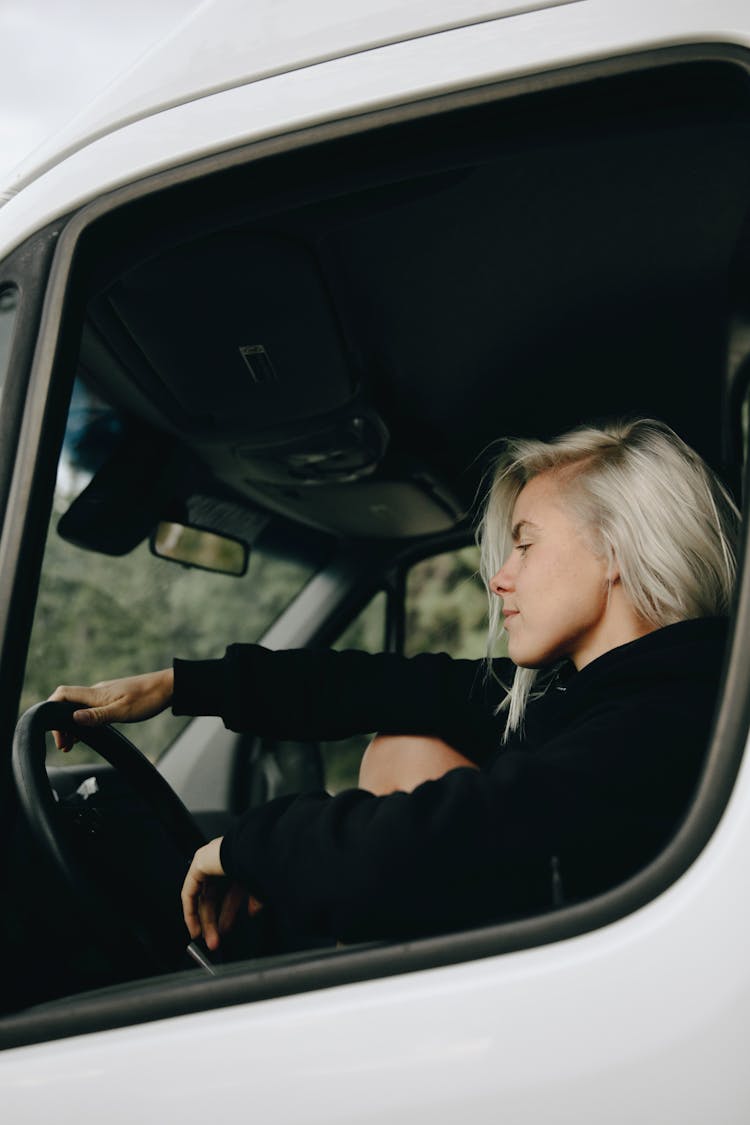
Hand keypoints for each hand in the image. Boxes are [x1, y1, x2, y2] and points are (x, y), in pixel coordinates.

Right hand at [48, 668, 173, 750]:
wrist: (168, 687)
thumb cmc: (148, 698)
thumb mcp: (123, 711)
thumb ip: (97, 716)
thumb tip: (73, 719)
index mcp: (96, 694)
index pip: (63, 693)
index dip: (51, 708)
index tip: (54, 731)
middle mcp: (97, 692)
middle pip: (67, 704)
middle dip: (61, 724)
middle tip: (64, 745)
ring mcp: (105, 694)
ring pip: (79, 707)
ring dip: (72, 724)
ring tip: (71, 744)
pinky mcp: (113, 698)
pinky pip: (90, 708)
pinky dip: (84, 721)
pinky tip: (87, 733)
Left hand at [181, 836, 262, 950]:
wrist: (255, 850)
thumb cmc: (262, 863)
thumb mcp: (260, 887)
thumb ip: (255, 899)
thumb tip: (253, 911)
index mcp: (240, 863)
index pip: (229, 893)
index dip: (227, 914)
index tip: (225, 929)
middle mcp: (223, 861)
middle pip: (214, 897)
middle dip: (214, 921)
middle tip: (215, 939)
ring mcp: (210, 861)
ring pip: (202, 897)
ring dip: (204, 920)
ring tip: (205, 938)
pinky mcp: (199, 863)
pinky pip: (190, 892)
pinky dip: (190, 911)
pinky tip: (194, 926)